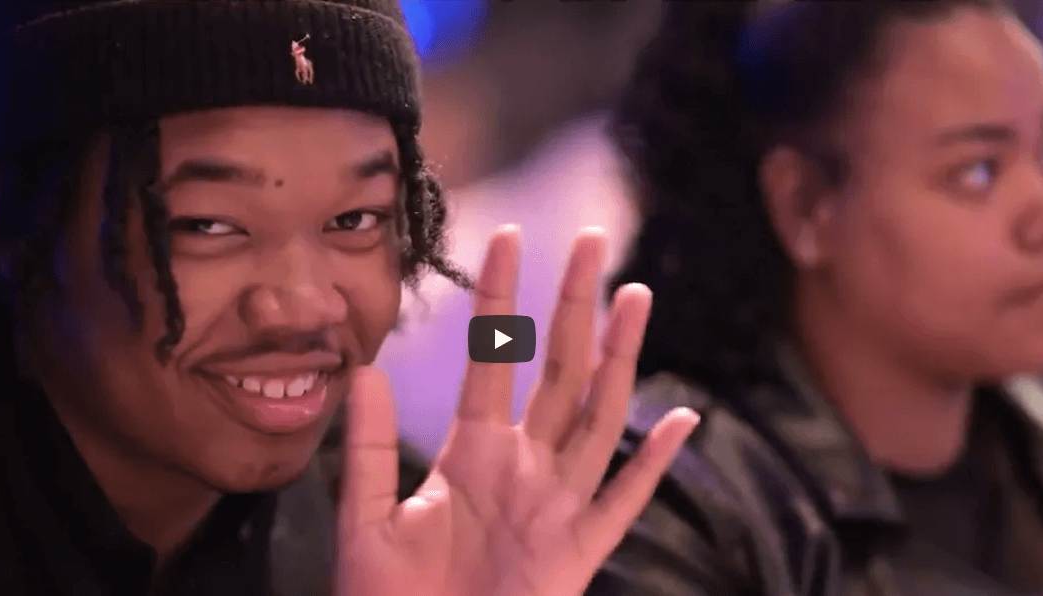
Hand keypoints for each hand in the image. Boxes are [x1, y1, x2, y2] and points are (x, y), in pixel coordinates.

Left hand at [336, 226, 699, 595]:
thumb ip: (368, 449)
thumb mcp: (367, 521)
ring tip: (634, 296)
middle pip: (559, 370)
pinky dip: (652, 463)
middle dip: (574, 305)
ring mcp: (556, 505)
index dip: (500, 301)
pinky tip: (679, 420)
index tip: (508, 238)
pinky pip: (622, 500)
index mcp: (472, 452)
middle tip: (588, 239)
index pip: (491, 360)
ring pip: (598, 417)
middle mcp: (523, 466)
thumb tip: (364, 371)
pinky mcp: (579, 551)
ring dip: (619, 357)